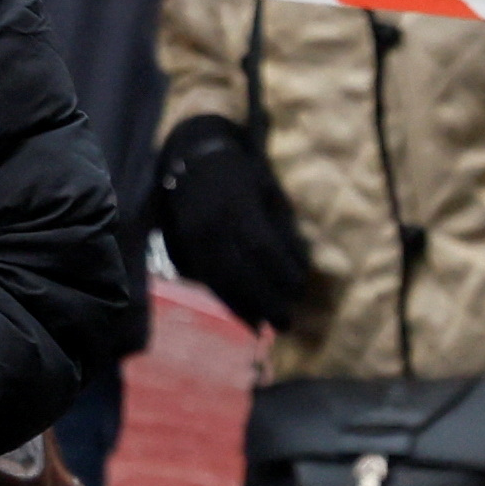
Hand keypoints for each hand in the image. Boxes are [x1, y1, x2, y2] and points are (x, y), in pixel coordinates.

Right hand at [153, 115, 310, 331]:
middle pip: (238, 269)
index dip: (280, 270)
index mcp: (236, 203)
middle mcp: (211, 222)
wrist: (194, 158)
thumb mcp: (269, 190)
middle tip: (286, 323)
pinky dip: (225, 299)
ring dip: (243, 307)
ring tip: (265, 327)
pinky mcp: (184, 246)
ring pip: (218, 279)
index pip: (260, 244)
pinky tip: (243, 315)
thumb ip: (284, 226)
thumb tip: (299, 266)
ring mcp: (193, 236)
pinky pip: (206, 278)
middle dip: (263, 300)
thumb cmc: (243, 174)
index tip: (299, 288)